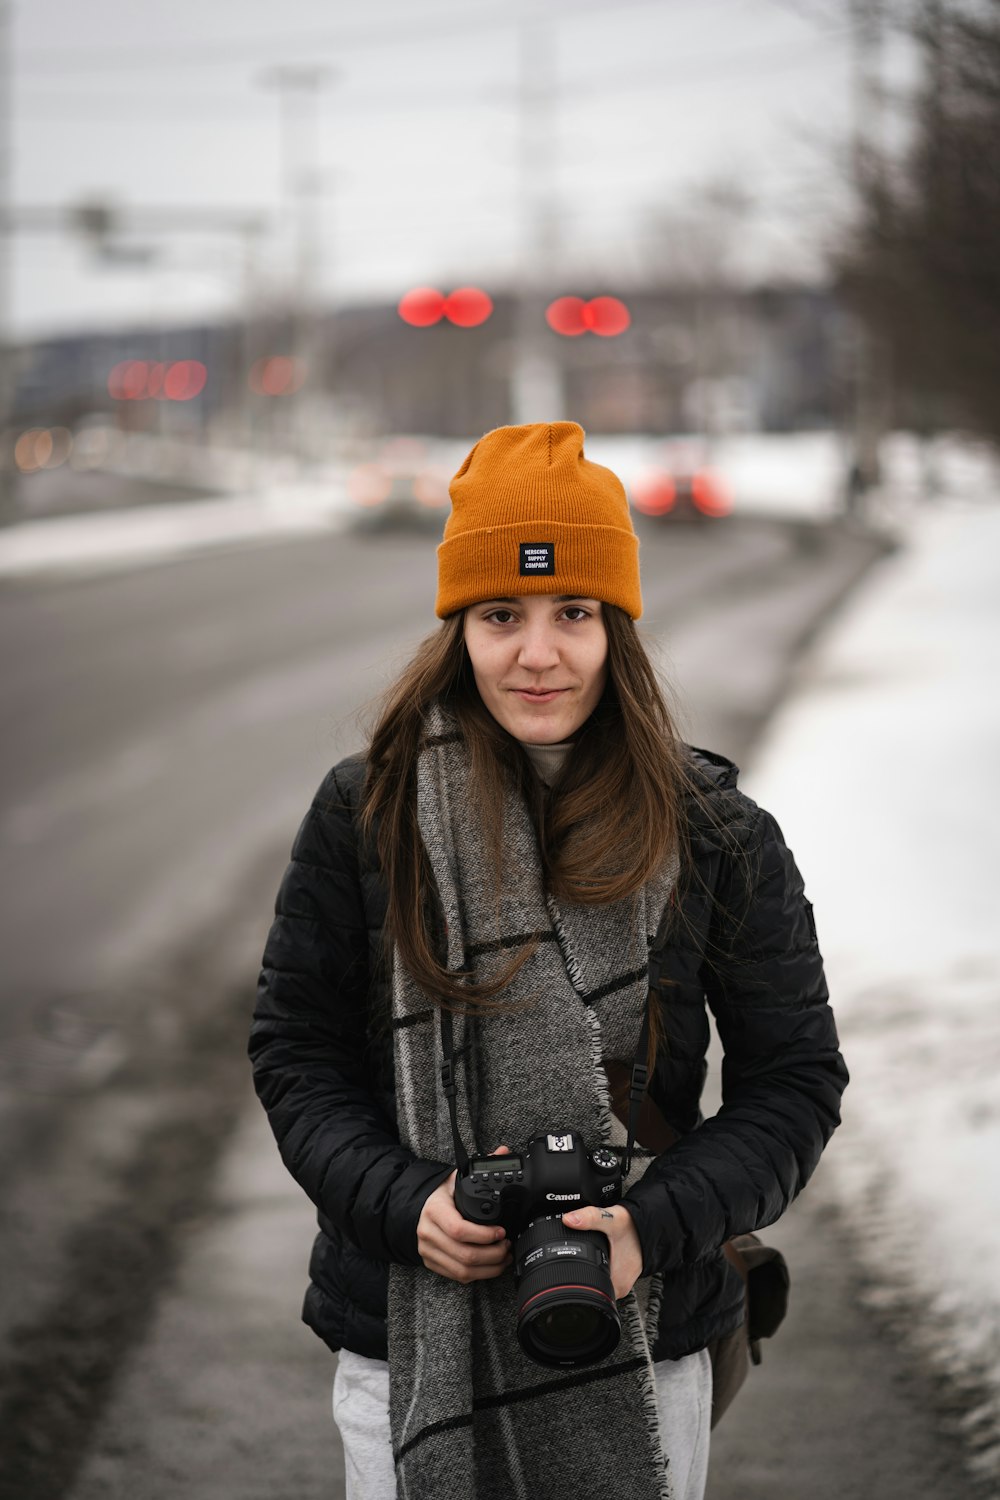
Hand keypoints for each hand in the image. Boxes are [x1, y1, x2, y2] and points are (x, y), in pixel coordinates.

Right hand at [417, 1146, 512, 1284]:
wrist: (415, 1210)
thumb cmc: (440, 1195)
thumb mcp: (455, 1179)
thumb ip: (480, 1165)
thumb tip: (503, 1152)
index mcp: (435, 1210)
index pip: (459, 1229)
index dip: (483, 1235)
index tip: (501, 1232)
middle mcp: (428, 1232)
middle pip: (464, 1254)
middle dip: (492, 1254)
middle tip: (507, 1246)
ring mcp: (428, 1251)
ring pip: (462, 1270)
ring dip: (488, 1268)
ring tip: (504, 1257)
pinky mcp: (432, 1263)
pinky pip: (457, 1276)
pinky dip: (478, 1275)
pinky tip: (491, 1266)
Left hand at [562, 1203, 643, 1299]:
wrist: (653, 1225)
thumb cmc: (635, 1226)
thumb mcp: (611, 1220)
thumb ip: (590, 1218)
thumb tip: (569, 1219)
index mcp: (616, 1283)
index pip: (587, 1290)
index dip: (572, 1276)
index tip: (567, 1260)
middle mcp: (619, 1288)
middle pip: (590, 1285)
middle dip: (581, 1270)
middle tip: (583, 1249)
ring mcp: (621, 1283)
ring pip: (598, 1280)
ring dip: (591, 1267)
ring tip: (594, 1249)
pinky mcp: (622, 1276)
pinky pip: (606, 1274)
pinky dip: (600, 1264)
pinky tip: (602, 1251)